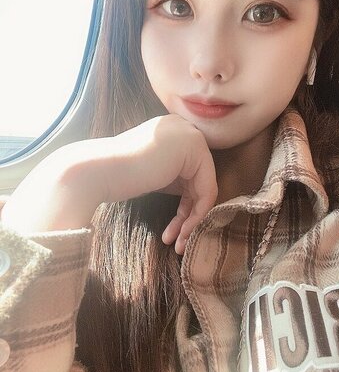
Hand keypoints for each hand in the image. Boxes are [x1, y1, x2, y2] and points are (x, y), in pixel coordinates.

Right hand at [2, 115, 217, 254]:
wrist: (97, 171)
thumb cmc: (117, 178)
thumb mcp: (154, 175)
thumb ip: (173, 176)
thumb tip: (194, 196)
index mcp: (174, 132)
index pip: (191, 175)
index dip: (185, 207)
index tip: (174, 233)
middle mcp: (185, 128)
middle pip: (200, 181)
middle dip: (189, 216)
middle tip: (178, 242)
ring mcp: (191, 135)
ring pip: (205, 188)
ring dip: (192, 220)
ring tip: (178, 243)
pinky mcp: (194, 148)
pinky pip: (207, 188)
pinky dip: (197, 214)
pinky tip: (181, 233)